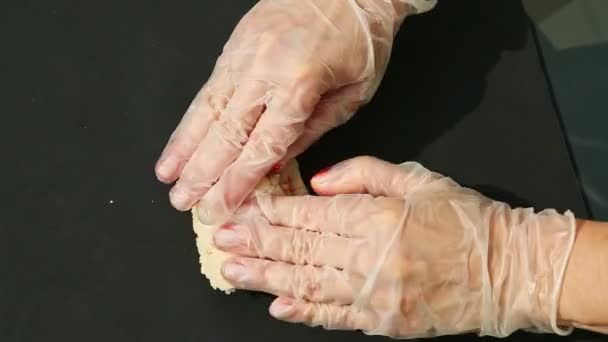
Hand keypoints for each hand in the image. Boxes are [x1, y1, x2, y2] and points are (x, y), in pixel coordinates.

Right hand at [155, 0, 431, 223]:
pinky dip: (191, 118)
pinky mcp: (235, 44)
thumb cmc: (362, 40)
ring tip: (168, 177)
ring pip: (207, 110)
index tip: (219, 207)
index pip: (262, 146)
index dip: (236, 182)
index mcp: (299, 84)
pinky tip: (180, 139)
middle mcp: (264, 69)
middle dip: (202, 173)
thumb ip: (312, 131)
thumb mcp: (354, 94)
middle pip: (226, 132)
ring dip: (185, 147)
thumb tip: (274, 165)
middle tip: (184, 202)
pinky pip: (208, 89)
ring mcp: (244, 54)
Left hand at [212, 156, 575, 337]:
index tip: (244, 207)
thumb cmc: (464, 219)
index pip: (310, 213)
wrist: (507, 269)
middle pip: (300, 249)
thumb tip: (316, 182)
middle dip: (256, 243)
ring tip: (233, 271)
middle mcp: (370, 257)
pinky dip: (305, 312)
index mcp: (377, 217)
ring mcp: (375, 294)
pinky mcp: (384, 321)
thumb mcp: (416, 178)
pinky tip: (277, 306)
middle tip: (222, 240)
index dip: (271, 211)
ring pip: (308, 284)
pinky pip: (336, 317)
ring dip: (267, 278)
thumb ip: (362, 174)